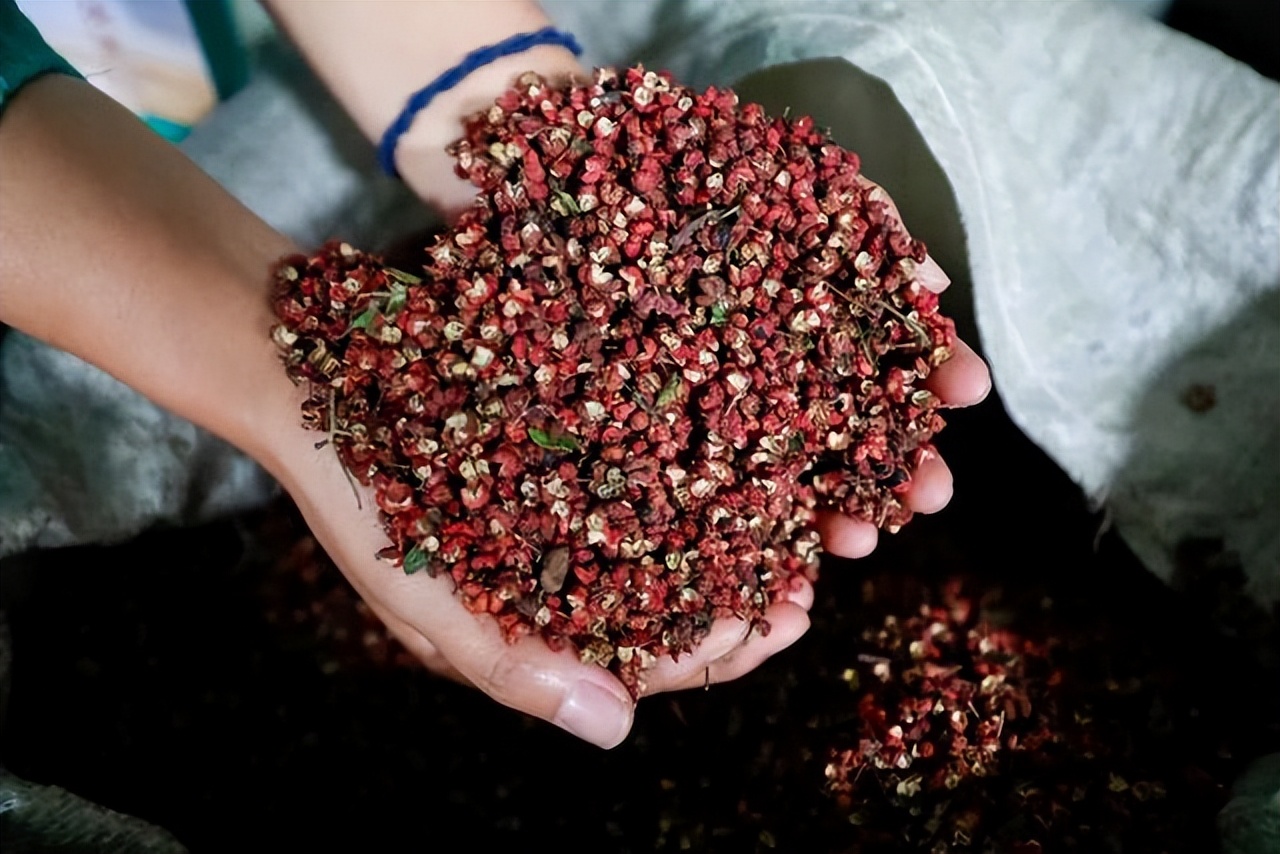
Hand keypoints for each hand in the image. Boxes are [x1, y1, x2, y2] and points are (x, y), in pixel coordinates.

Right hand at [265, 177, 988, 749]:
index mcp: (523, 625)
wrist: (305, 364)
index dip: (718, 653)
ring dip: (734, 535)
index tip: (784, 622)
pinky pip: (641, 462)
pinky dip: (693, 462)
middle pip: (669, 607)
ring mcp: (558, 508)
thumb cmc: (351, 485)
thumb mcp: (415, 592)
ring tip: (799, 517)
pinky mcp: (559, 440)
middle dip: (745, 602)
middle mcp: (551, 573)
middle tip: (814, 579)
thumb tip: (614, 731)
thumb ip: (506, 664)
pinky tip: (739, 436)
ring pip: (666, 537)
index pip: (640, 665)